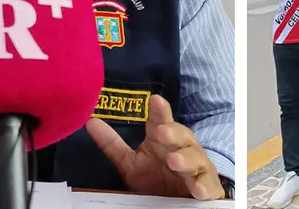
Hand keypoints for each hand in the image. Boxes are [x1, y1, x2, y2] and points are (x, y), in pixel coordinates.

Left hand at [86, 95, 224, 199]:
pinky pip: (208, 185)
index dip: (160, 111)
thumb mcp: (130, 163)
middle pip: (181, 136)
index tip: (155, 100)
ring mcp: (197, 167)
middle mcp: (183, 149)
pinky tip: (197, 189)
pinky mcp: (208, 187)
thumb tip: (90, 121)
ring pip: (195, 158)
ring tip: (174, 161)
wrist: (178, 201)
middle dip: (172, 133)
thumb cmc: (156, 178)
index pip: (161, 120)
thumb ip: (112, 144)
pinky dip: (204, 186)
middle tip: (161, 132)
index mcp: (164, 139)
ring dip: (185, 159)